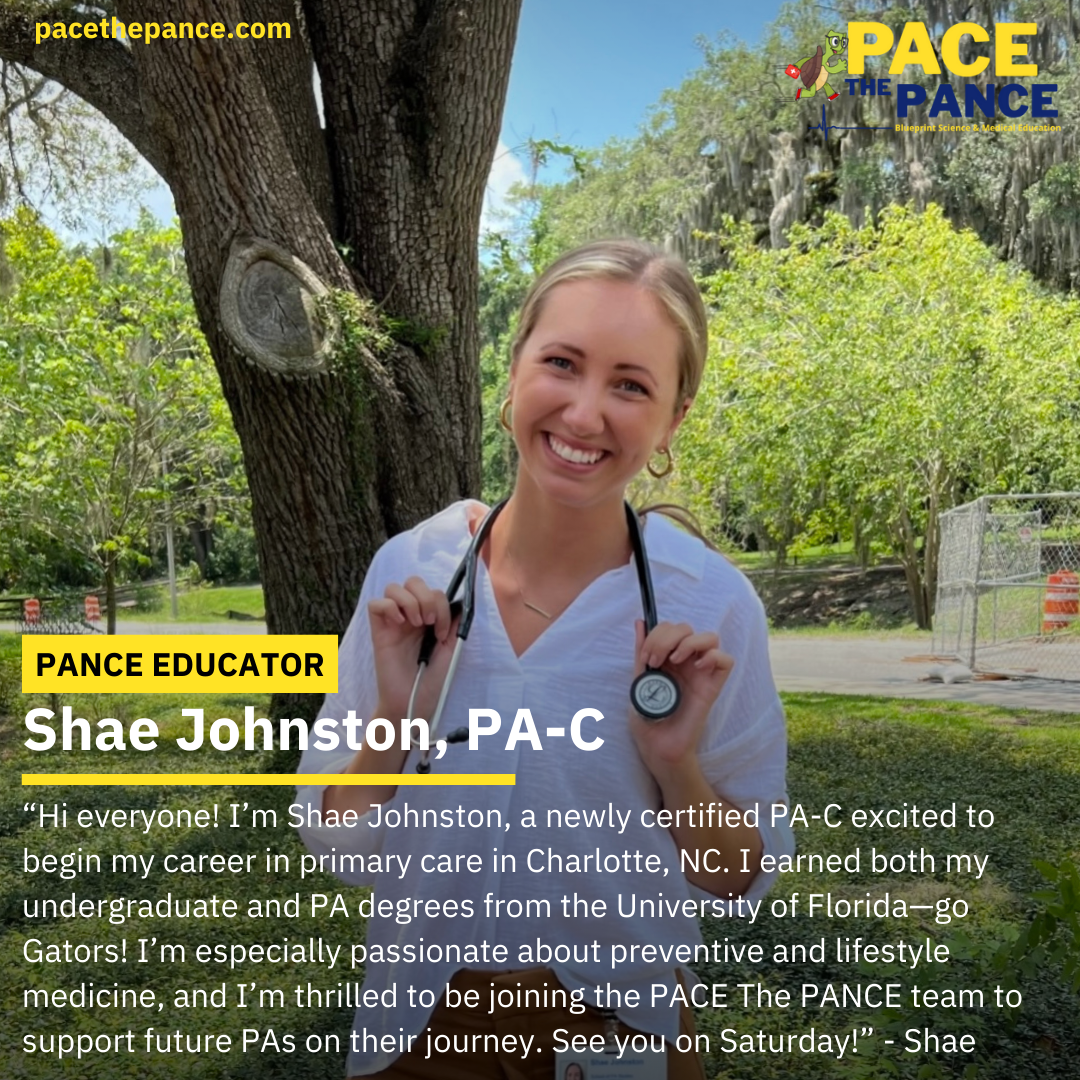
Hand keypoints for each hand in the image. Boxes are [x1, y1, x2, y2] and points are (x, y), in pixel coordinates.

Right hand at [367, 577, 460, 719]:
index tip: (442, 629)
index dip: (441, 604)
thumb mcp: (450, 650)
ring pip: (393, 587)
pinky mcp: (379, 631)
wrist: (413, 702)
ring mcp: (393, 622)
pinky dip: (389, 607)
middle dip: (426, 597)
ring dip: (409, 600)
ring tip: (415, 623)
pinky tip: (399, 623)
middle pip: (413, 581)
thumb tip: (459, 603)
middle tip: (429, 621)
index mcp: (429, 619)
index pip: (433, 591)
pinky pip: (376, 604)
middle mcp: (410, 616)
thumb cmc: (431, 681)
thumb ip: (453, 625)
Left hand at [629, 619, 733, 786]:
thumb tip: (639, 623)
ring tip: (674, 661)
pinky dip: (713, 656)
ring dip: (689, 642)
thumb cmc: (648, 717)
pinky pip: (726, 661)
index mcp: (668, 658)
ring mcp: (701, 673)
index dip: (657, 634)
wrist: (656, 746)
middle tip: (655, 661)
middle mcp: (686, 662)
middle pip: (687, 628)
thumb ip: (641, 652)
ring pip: (710, 637)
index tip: (646, 658)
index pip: (671, 628)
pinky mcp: (712, 687)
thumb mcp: (639, 679)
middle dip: (667, 637)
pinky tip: (697, 667)